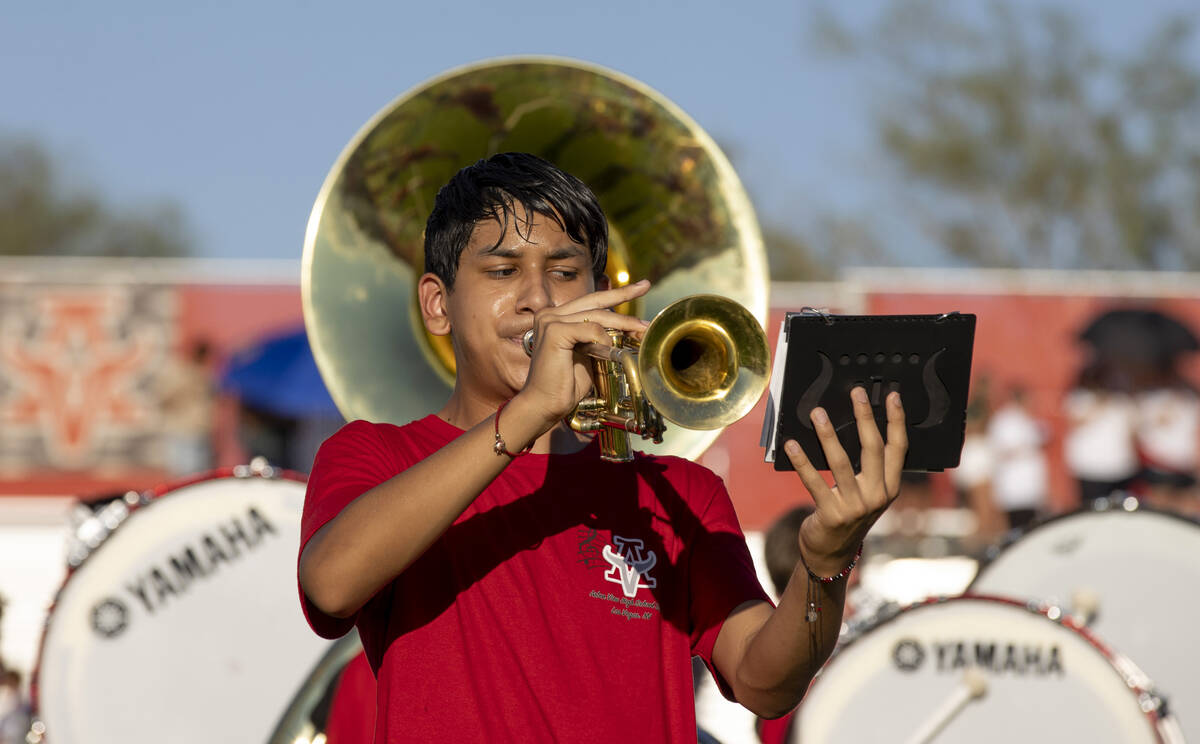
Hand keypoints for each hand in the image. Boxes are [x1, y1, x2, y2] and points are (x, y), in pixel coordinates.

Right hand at [515, 280, 651, 428]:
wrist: (545, 404)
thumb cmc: (566, 384)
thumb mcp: (587, 354)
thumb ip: (597, 337)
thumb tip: (624, 327)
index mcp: (555, 317)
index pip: (590, 301)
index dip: (616, 294)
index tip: (640, 286)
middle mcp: (550, 314)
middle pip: (595, 302)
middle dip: (623, 295)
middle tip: (646, 289)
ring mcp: (550, 321)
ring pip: (596, 315)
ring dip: (623, 322)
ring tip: (641, 329)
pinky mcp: (554, 332)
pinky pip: (590, 329)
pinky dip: (603, 339)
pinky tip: (609, 349)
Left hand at [783, 387, 906, 576]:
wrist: (832, 554)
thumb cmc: (847, 514)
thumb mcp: (866, 493)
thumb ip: (867, 467)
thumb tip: (854, 424)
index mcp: (890, 487)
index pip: (898, 449)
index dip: (896, 421)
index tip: (893, 396)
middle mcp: (877, 496)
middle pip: (872, 449)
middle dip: (865, 417)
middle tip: (856, 392)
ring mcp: (855, 507)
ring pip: (841, 462)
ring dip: (828, 435)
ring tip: (817, 413)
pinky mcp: (831, 514)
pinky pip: (814, 482)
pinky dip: (802, 461)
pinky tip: (792, 445)